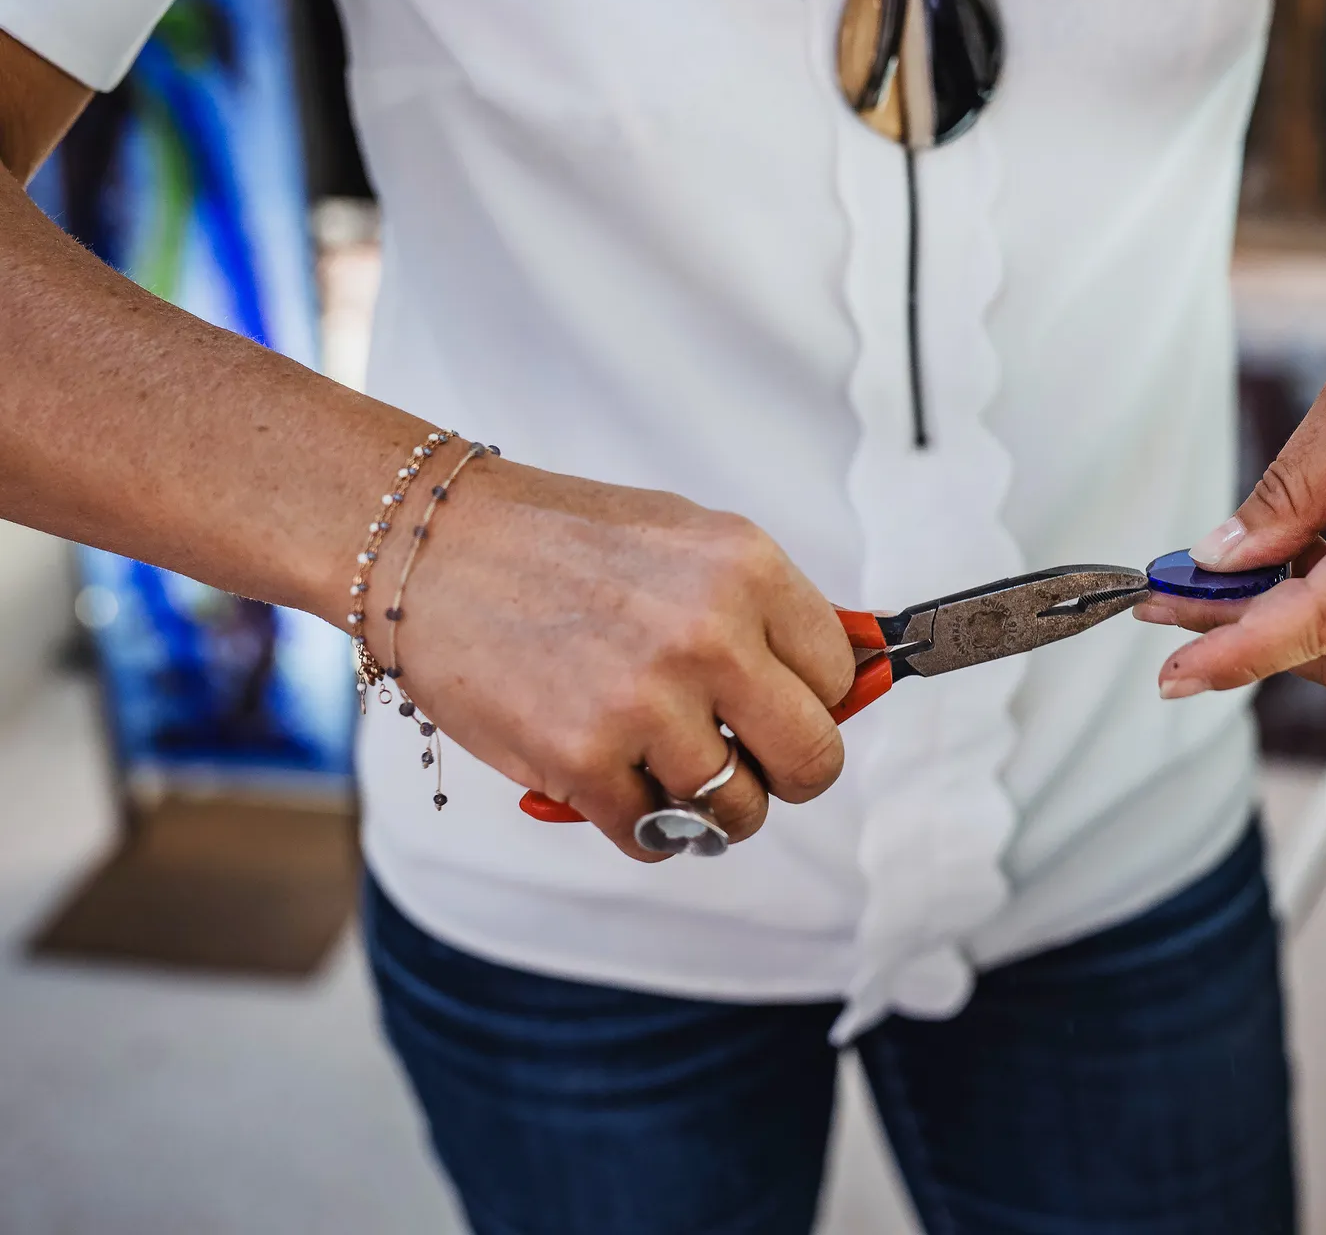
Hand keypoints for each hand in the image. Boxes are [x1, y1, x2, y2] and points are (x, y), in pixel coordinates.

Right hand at [368, 460, 854, 860]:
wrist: (432, 546)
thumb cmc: (561, 544)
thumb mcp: (685, 540)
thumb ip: (762, 611)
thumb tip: (843, 684)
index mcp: (747, 569)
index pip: (840, 675)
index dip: (811, 700)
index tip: (777, 705)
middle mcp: (709, 635)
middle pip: (814, 760)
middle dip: (787, 775)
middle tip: (749, 765)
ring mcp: (646, 702)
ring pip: (737, 812)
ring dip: (710, 811)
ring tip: (668, 771)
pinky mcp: (582, 760)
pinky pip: (654, 836)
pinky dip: (640, 826)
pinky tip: (614, 783)